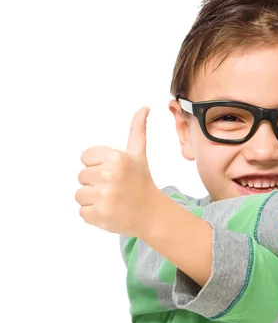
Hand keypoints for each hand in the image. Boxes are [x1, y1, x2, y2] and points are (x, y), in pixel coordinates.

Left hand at [75, 107, 160, 237]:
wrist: (152, 214)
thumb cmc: (142, 183)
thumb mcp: (138, 155)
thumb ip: (137, 130)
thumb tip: (144, 108)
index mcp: (115, 158)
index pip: (85, 158)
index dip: (97, 167)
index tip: (113, 174)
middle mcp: (109, 175)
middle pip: (81, 177)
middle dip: (95, 184)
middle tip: (114, 189)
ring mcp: (104, 196)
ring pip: (80, 195)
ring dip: (93, 200)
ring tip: (112, 201)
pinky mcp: (99, 214)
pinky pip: (82, 212)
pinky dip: (93, 215)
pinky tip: (109, 212)